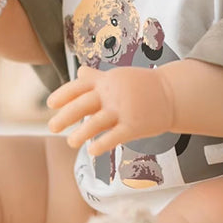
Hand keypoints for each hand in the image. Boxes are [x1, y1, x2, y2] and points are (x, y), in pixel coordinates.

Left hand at [47, 65, 174, 155]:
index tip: (50, 104)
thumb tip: (79, 72)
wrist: (172, 93)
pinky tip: (91, 151)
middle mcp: (112, 93)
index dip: (63, 94)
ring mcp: (123, 110)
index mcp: (106, 80)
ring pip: (96, 122)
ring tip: (70, 142)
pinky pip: (114, 136)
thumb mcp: (119, 76)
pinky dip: (101, 144)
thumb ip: (97, 76)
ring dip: (81, 133)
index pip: (79, 85)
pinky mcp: (134, 125)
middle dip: (65, 116)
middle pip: (83, 104)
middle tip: (52, 127)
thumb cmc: (142, 85)